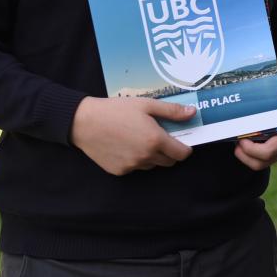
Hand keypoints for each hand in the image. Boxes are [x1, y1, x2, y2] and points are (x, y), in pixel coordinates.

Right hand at [71, 96, 193, 175]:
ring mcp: (132, 166)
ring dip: (152, 156)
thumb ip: (171, 111)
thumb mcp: (146, 105)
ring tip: (139, 139)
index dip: (185, 148)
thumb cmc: (116, 110)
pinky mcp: (119, 171)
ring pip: (152, 165)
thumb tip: (192, 113)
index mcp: (155, 140)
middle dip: (169, 152)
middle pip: (169, 162)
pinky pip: (135, 168)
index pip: (182, 154)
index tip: (181, 141)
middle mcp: (146, 157)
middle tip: (159, 137)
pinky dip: (135, 160)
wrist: (84, 122)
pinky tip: (126, 145)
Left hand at [234, 90, 276, 170]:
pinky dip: (246, 155)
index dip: (251, 149)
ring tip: (238, 144)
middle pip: (260, 163)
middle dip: (244, 154)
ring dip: (243, 156)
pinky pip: (256, 162)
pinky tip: (242, 144)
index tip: (242, 137)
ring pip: (257, 165)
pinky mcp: (271, 157)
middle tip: (237, 141)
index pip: (267, 152)